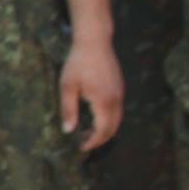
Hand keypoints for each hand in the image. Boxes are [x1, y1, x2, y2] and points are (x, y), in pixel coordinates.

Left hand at [61, 35, 124, 152]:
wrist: (94, 41)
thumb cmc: (78, 63)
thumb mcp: (67, 87)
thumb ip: (68, 109)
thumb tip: (68, 130)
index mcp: (104, 103)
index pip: (103, 131)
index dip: (93, 142)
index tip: (81, 148)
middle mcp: (117, 101)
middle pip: (113, 128)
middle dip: (99, 139)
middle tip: (83, 143)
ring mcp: (120, 94)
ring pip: (117, 120)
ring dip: (104, 129)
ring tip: (86, 132)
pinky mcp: (119, 87)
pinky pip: (117, 110)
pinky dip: (108, 119)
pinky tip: (94, 116)